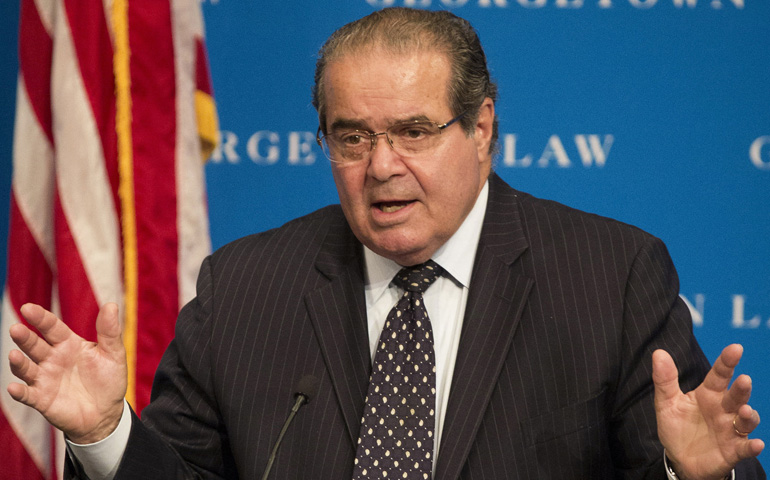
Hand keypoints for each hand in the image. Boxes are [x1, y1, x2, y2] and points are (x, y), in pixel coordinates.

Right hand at [6, 303, 127, 443]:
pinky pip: (28, 395)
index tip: (28, 308)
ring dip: (19, 363)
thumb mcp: (113, 354)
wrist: (106, 412)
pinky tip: (14, 388)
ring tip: (14, 355)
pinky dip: (20, 392)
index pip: (52, 328)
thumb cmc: (109, 380)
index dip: (40, 318)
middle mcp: (52, 359)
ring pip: (27, 368)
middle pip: (35, 345)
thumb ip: (110, 331)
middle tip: (16, 329)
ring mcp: (45, 379)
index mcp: (68, 344)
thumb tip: (111, 304)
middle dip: (24, 338)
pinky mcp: (42, 400)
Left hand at [653, 344, 764, 479]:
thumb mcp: (666, 403)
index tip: (735, 348)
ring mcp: (730, 430)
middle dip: (741, 389)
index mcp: (708, 395)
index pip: (718, 376)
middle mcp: (723, 410)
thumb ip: (664, 380)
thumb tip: (659, 353)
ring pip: (745, 420)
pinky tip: (756, 444)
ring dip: (748, 416)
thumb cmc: (677, 427)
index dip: (726, 362)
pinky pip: (745, 448)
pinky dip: (751, 446)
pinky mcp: (732, 451)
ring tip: (745, 411)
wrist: (680, 459)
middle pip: (736, 397)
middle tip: (744, 380)